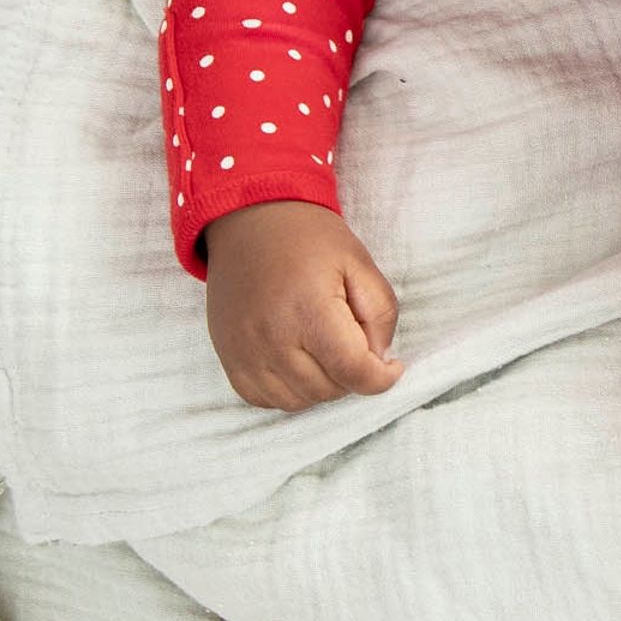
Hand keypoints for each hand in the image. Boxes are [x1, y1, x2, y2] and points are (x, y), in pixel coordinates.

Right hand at [203, 200, 404, 410]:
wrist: (251, 219)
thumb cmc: (308, 238)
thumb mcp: (359, 262)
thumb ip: (380, 312)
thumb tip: (379, 357)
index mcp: (309, 310)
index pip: (353, 371)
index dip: (382, 378)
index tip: (391, 367)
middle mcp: (273, 338)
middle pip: (328, 390)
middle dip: (352, 375)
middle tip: (353, 343)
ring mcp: (246, 351)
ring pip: (298, 402)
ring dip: (322, 386)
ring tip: (326, 351)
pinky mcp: (229, 357)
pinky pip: (264, 399)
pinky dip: (288, 390)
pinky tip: (298, 361)